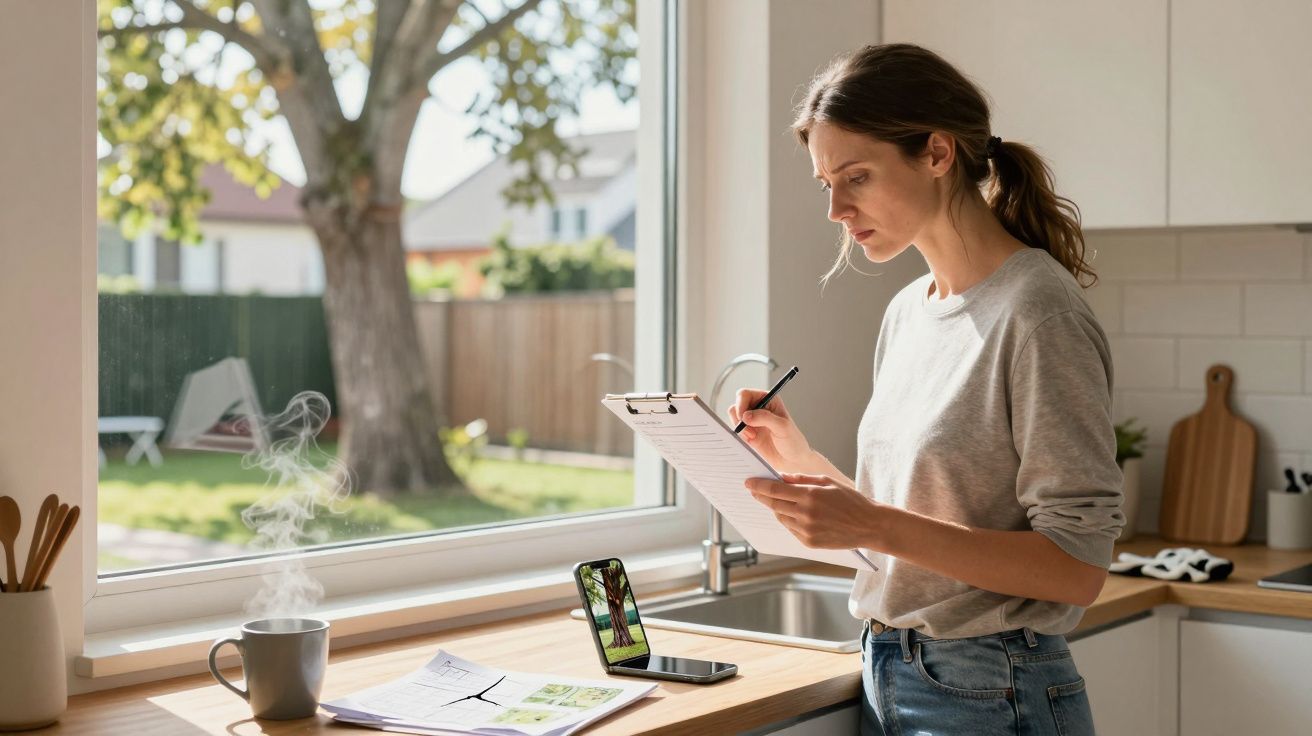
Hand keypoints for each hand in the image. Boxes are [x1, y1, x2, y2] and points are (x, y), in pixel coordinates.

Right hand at [726, 389, 812, 472]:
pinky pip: (736, 430)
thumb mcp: (783, 427)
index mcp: (769, 400)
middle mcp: (759, 408)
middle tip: (747, 427)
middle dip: (739, 417)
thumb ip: (764, 418)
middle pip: (737, 404)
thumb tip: (746, 415)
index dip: (741, 404)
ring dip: (740, 427)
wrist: (793, 461)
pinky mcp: (748, 433)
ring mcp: (753, 421)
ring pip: (734, 417)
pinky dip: (740, 435)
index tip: (743, 417)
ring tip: (752, 435)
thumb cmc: (794, 442)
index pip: (746, 394)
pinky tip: (752, 440)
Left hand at [745, 473, 883, 549]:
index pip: (775, 490)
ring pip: (781, 518)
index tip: (748, 482)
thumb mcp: (828, 481)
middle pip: (773, 504)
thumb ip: (801, 479)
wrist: (869, 525)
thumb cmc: (851, 500)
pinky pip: (791, 529)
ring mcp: (807, 531)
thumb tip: (780, 477)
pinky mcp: (809, 543)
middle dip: (761, 496)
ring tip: (779, 501)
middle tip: (754, 491)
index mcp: (810, 496)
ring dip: (776, 509)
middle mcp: (806, 514)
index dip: (759, 486)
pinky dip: (789, 521)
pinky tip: (794, 515)